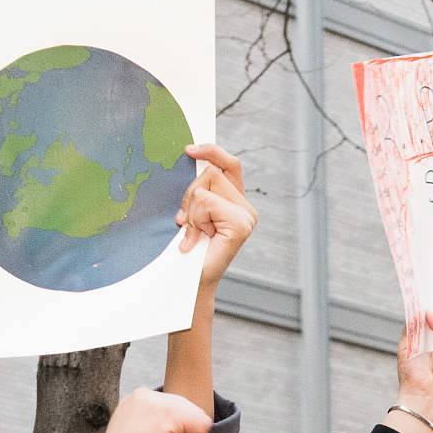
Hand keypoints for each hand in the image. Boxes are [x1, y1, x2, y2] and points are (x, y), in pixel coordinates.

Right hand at [89, 388, 214, 432]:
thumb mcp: (139, 431)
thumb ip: (157, 421)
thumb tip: (182, 424)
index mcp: (137, 398)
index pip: (178, 408)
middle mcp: (145, 394)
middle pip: (190, 411)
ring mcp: (155, 402)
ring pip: (198, 418)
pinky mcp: (167, 416)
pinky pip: (202, 427)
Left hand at [176, 144, 256, 289]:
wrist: (191, 282)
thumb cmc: (189, 250)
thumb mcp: (193, 214)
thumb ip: (199, 192)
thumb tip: (191, 159)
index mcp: (237, 202)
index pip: (230, 164)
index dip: (212, 152)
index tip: (189, 149)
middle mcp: (247, 207)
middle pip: (211, 174)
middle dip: (189, 196)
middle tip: (185, 223)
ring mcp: (247, 216)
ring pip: (205, 188)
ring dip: (191, 211)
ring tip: (193, 234)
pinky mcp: (241, 224)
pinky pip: (206, 203)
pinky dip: (195, 220)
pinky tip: (199, 239)